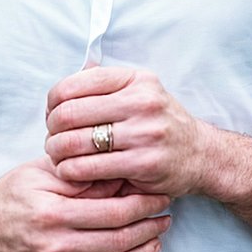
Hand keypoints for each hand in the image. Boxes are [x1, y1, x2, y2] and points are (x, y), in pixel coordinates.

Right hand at [0, 155, 170, 251]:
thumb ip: (82, 176)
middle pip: (119, 241)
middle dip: (149, 227)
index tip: (159, 194)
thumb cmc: (14, 193)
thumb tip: (120, 175)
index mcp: (55, 213)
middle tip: (166, 214)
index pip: (113, 212)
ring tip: (158, 237)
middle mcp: (58, 247)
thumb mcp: (43, 172)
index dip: (142, 203)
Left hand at [45, 65, 208, 198]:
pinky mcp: (143, 164)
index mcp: (135, 79)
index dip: (54, 101)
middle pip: (70, 113)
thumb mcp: (139, 91)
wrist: (199, 154)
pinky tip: (70, 172)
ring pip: (76, 142)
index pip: (75, 84)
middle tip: (51, 139)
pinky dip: (70, 171)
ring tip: (57, 156)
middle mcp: (141, 101)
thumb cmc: (160, 122)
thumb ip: (104, 85)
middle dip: (52, 129)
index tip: (52, 114)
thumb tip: (64, 87)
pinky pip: (90, 168)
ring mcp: (144, 132)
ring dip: (57, 152)